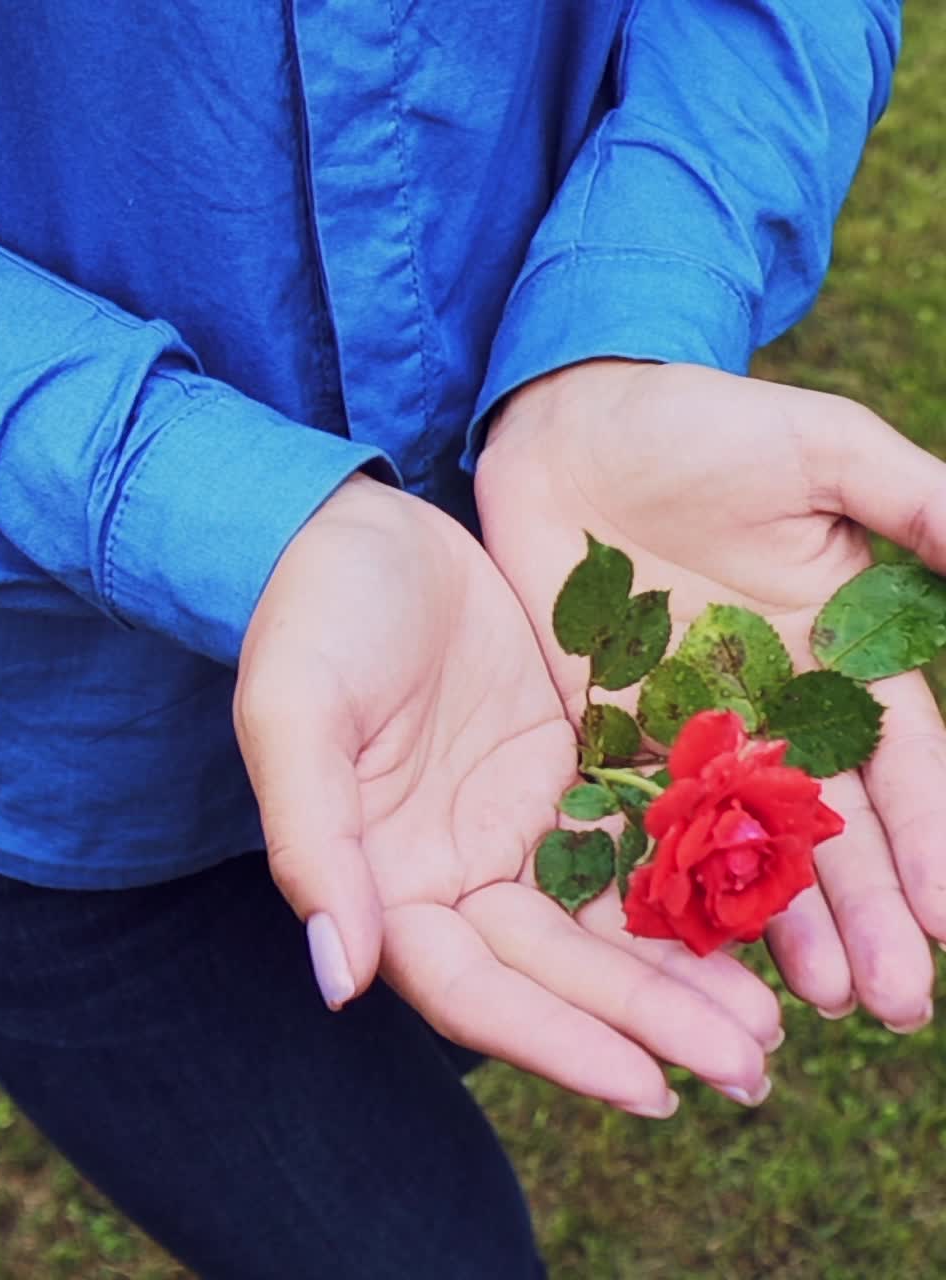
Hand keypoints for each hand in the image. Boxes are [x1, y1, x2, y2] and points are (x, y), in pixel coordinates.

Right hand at [235, 474, 779, 1114]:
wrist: (361, 529)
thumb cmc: (311, 616)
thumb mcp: (294, 715)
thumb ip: (313, 843)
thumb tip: (341, 978)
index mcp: (382, 879)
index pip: (472, 988)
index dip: (555, 1042)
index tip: (648, 1086)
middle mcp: (453, 870)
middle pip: (556, 971)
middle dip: (648, 1021)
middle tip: (750, 1069)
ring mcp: (513, 823)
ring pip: (605, 921)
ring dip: (682, 974)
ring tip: (769, 1021)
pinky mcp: (563, 771)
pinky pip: (634, 840)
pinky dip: (689, 883)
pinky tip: (755, 912)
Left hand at [476, 359, 945, 1030]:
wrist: (574, 420)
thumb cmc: (704, 422)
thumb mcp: (826, 451)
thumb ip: (921, 510)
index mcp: (842, 646)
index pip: (905, 761)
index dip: (932, 840)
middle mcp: (774, 700)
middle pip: (831, 824)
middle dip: (865, 910)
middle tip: (890, 1004)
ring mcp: (689, 718)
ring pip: (743, 835)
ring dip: (779, 916)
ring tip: (812, 998)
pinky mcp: (607, 718)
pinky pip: (642, 807)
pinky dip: (668, 871)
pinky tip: (691, 938)